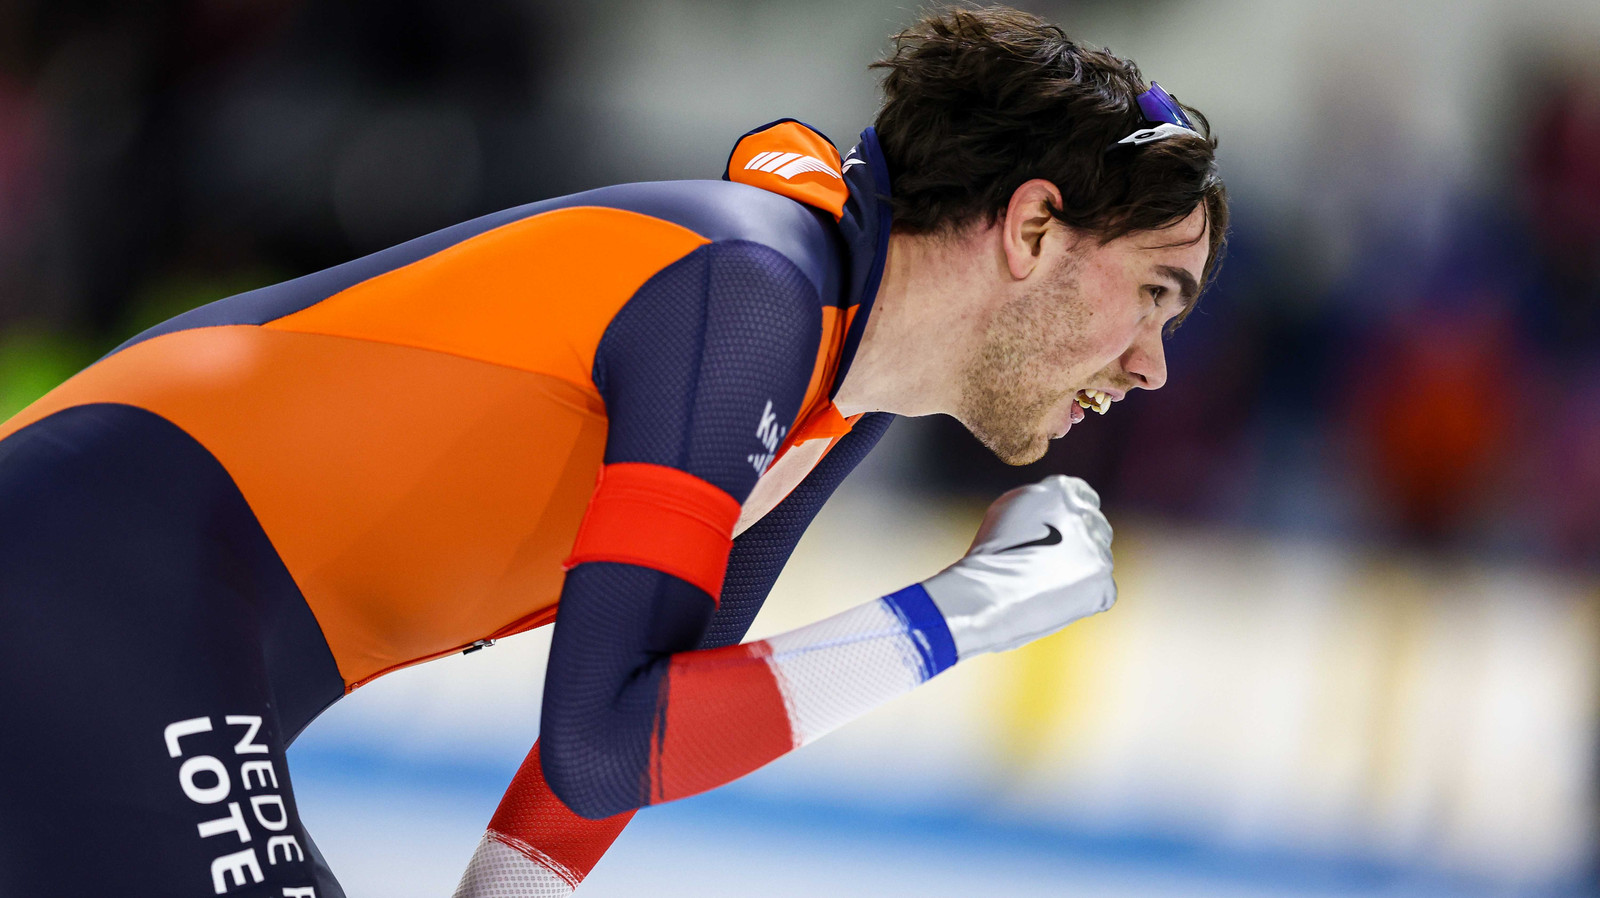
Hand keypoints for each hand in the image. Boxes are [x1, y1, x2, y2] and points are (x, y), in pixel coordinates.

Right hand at [919, 475, 1115, 658]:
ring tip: (1051, 583)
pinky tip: (1061, 598)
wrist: (989, 592)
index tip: (1065, 531)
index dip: (1073, 516)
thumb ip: (1041, 503)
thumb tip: (1056, 511)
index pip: (1084, 496)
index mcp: (1063, 490)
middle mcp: (1085, 515)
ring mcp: (1098, 550)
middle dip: (1081, 542)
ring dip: (1083, 568)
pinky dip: (1087, 595)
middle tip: (1054, 561)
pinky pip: (1104, 590)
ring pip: (1100, 558)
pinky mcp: (1103, 585)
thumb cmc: (989, 553)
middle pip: (1096, 526)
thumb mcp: (1009, 508)